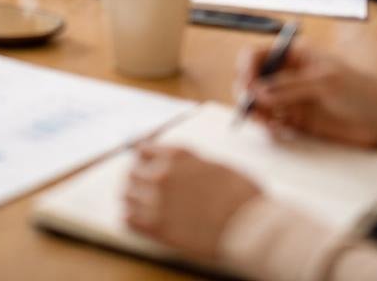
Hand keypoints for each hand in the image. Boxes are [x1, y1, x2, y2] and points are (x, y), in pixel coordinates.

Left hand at [124, 147, 260, 258]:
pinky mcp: (156, 227)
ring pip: (127, 195)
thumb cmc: (242, 195)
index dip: (144, 159)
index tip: (144, 165)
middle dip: (137, 179)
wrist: (249, 226)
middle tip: (142, 188)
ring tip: (140, 205)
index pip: (143, 150)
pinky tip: (139, 221)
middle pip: (131, 173)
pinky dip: (132, 218)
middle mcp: (161, 173)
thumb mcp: (216, 165)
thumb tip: (182, 169)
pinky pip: (129, 219)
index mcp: (177, 155)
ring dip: (133, 198)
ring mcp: (156, 200)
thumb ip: (191, 165)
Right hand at [235, 43, 376, 148]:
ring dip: (256, 111)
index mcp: (296, 55)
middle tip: (253, 108)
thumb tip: (259, 92)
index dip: (248, 67)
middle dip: (248, 92)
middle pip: (254, 79)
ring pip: (260, 103)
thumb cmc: (364, 91)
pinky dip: (268, 126)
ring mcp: (293, 99)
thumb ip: (290, 88)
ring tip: (266, 123)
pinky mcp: (298, 121)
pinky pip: (273, 122)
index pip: (259, 55)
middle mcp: (290, 75)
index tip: (249, 84)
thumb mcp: (326, 83)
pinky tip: (276, 129)